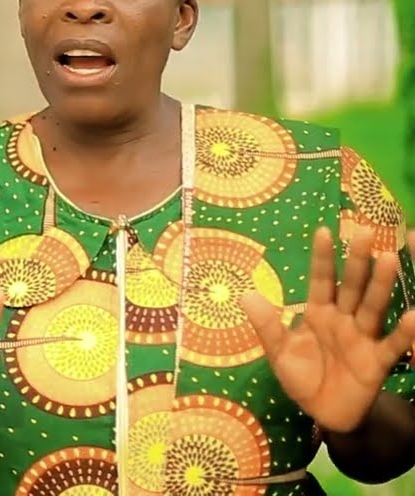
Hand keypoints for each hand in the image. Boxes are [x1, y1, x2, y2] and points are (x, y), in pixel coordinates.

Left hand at [242, 227, 414, 432]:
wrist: (324, 413)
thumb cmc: (302, 377)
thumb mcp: (279, 353)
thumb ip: (267, 325)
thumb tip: (245, 295)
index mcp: (318, 313)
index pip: (321, 280)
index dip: (322, 257)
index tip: (325, 230)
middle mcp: (343, 319)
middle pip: (351, 286)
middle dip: (357, 261)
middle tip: (365, 231)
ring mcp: (363, 338)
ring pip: (373, 306)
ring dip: (381, 284)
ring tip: (388, 259)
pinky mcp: (377, 361)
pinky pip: (393, 345)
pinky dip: (405, 333)